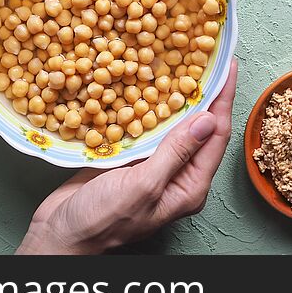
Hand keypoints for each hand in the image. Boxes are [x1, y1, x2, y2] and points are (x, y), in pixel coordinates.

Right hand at [17, 60, 237, 254]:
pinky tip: (148, 84)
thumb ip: (176, 153)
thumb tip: (208, 119)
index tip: (229, 66)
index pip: (216, 135)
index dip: (223, 99)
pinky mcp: (132, 159)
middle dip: (204, 93)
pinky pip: (148, 127)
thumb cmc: (103, 220)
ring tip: (183, 64)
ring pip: (173, 124)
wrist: (61, 234)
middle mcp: (177, 176)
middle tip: (207, 58)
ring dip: (177, 96)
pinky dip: (150, 105)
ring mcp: (154, 166)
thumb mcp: (144, 185)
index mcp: (190, 187)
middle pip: (198, 127)